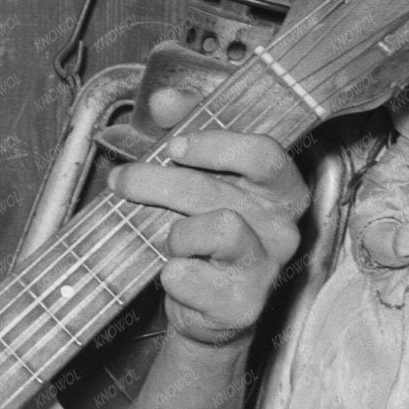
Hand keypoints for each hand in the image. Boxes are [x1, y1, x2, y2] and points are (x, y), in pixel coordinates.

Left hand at [109, 88, 307, 347]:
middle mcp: (284, 227)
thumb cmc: (202, 236)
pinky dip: (170, 273)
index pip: (264, 154)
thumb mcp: (196, 178)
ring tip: (170, 240)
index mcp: (281, 189)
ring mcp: (267, 268)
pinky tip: (175, 273)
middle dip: (157, 182)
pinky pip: (188, 275)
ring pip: (212, 229)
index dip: (215, 145)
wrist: (203, 307)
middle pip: (217, 190)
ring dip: (174, 233)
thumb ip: (184, 132)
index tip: (174, 146)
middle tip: (124, 181)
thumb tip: (166, 101)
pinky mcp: (242, 305)